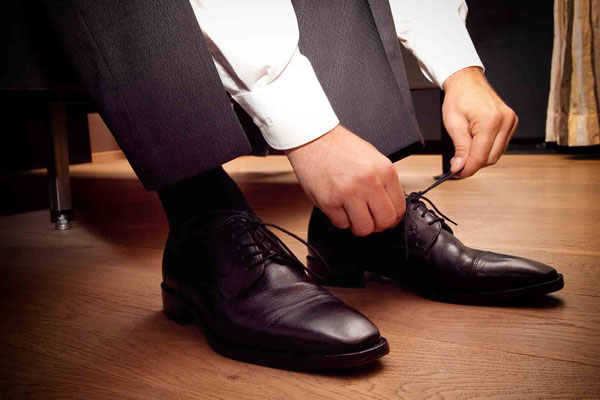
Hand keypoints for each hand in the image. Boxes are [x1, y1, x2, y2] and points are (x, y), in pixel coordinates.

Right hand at [286, 125, 404, 235]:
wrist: (313, 139)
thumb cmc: (339, 147)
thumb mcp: (372, 157)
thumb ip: (383, 181)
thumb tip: (389, 204)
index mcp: (384, 170)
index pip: (398, 208)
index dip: (392, 217)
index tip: (386, 218)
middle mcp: (369, 183)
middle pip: (384, 221)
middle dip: (378, 224)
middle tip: (370, 219)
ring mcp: (349, 194)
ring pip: (363, 228)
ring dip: (359, 225)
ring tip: (354, 215)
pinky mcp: (329, 202)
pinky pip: (341, 224)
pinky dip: (341, 220)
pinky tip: (339, 207)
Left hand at [442, 67, 517, 177]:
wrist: (467, 81)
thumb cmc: (459, 97)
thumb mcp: (453, 124)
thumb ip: (459, 149)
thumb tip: (459, 167)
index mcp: (490, 121)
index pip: (480, 157)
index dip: (467, 169)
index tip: (456, 173)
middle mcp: (505, 121)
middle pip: (491, 158)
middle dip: (473, 164)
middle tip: (457, 163)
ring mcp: (511, 122)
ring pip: (496, 154)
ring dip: (480, 157)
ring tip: (465, 149)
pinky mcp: (511, 123)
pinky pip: (500, 145)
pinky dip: (487, 149)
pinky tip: (476, 142)